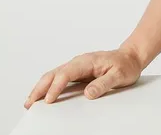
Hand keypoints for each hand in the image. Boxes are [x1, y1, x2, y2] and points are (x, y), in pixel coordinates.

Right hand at [24, 47, 145, 107]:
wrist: (130, 57)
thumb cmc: (125, 65)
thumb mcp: (119, 75)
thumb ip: (103, 84)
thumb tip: (87, 94)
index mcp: (87, 61)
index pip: (66, 73)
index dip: (56, 87)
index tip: (49, 100)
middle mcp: (78, 63)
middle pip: (53, 74)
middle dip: (40, 88)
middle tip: (29, 103)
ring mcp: (76, 67)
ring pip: (53, 76)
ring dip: (40, 88)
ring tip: (30, 102)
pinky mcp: (76, 73)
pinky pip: (59, 79)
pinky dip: (48, 87)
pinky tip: (43, 96)